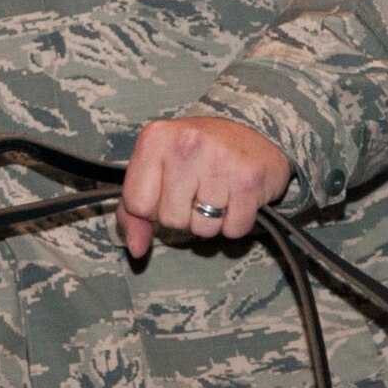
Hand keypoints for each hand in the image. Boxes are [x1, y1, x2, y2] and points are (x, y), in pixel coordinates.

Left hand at [116, 117, 290, 260]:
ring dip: (211, 222)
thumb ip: (134, 211)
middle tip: (198, 192)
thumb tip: (137, 249)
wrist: (253, 138)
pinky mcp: (249, 178)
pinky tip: (237, 199)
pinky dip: (236, 223)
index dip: (153, 209)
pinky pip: (233, 229)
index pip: (137, 203)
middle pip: (170, 220)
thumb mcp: (157, 170)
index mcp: (155, 138)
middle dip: (184, 216)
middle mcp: (186, 143)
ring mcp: (219, 159)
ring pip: (202, 228)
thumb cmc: (197, 158)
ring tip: (218, 194)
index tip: (169, 192)